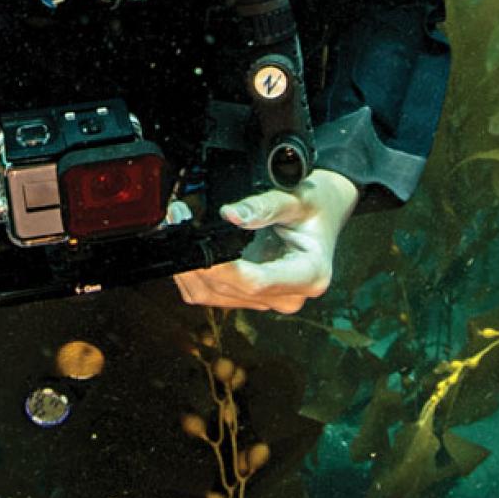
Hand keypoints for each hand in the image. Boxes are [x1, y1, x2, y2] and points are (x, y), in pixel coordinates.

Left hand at [174, 168, 358, 312]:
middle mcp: (288, 296)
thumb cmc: (317, 205)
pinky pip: (211, 293)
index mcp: (309, 275)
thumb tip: (229, 215)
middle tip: (175, 220)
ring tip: (174, 228)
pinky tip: (184, 248)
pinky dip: (192, 273)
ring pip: (214, 296)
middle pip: (231, 290)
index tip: (197, 246)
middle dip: (197, 259)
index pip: (257, 281)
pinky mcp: (249, 296)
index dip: (222, 268)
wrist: (324, 213)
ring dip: (188, 267)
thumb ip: (264, 206)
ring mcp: (268, 300)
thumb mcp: (298, 198)